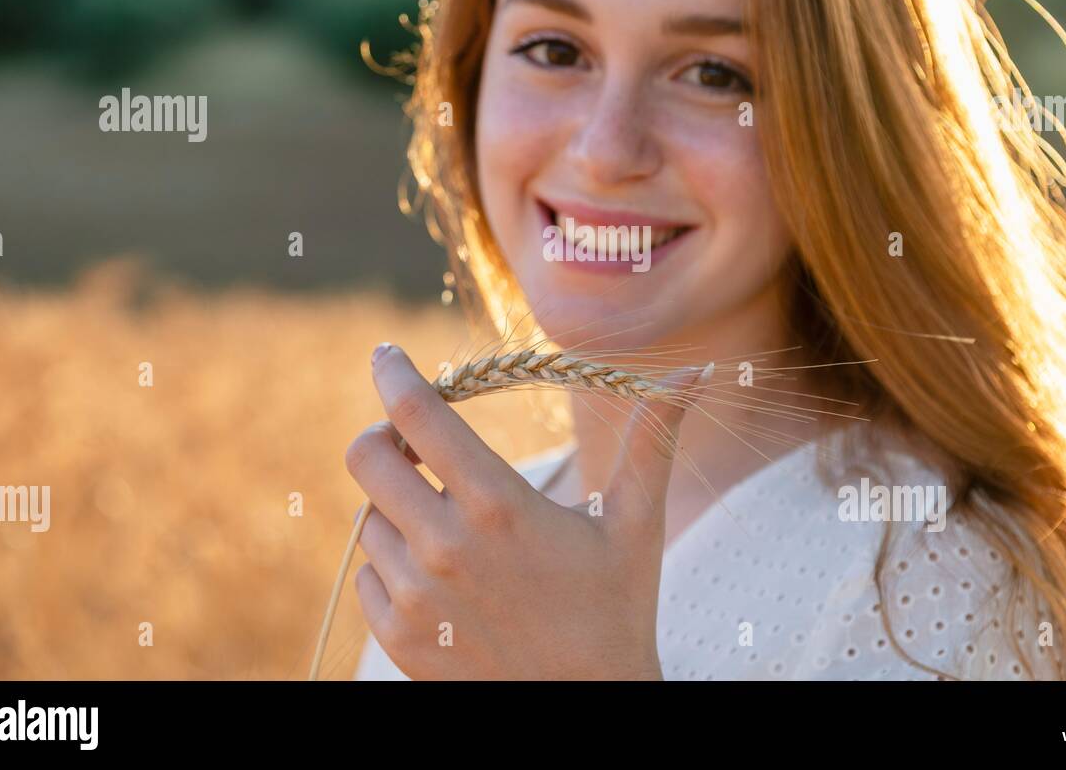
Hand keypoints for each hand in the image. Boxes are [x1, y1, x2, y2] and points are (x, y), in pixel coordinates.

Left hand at [346, 343, 699, 679]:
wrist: (588, 712)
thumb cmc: (617, 613)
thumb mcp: (635, 525)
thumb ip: (652, 440)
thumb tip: (699, 373)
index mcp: (498, 506)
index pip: (417, 415)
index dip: (393, 373)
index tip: (387, 354)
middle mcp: (444, 546)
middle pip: (366, 456)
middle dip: (384, 437)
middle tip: (416, 445)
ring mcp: (413, 597)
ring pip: (368, 518)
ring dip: (397, 507)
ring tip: (452, 526)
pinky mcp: (399, 638)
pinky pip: (367, 573)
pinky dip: (391, 562)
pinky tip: (441, 575)